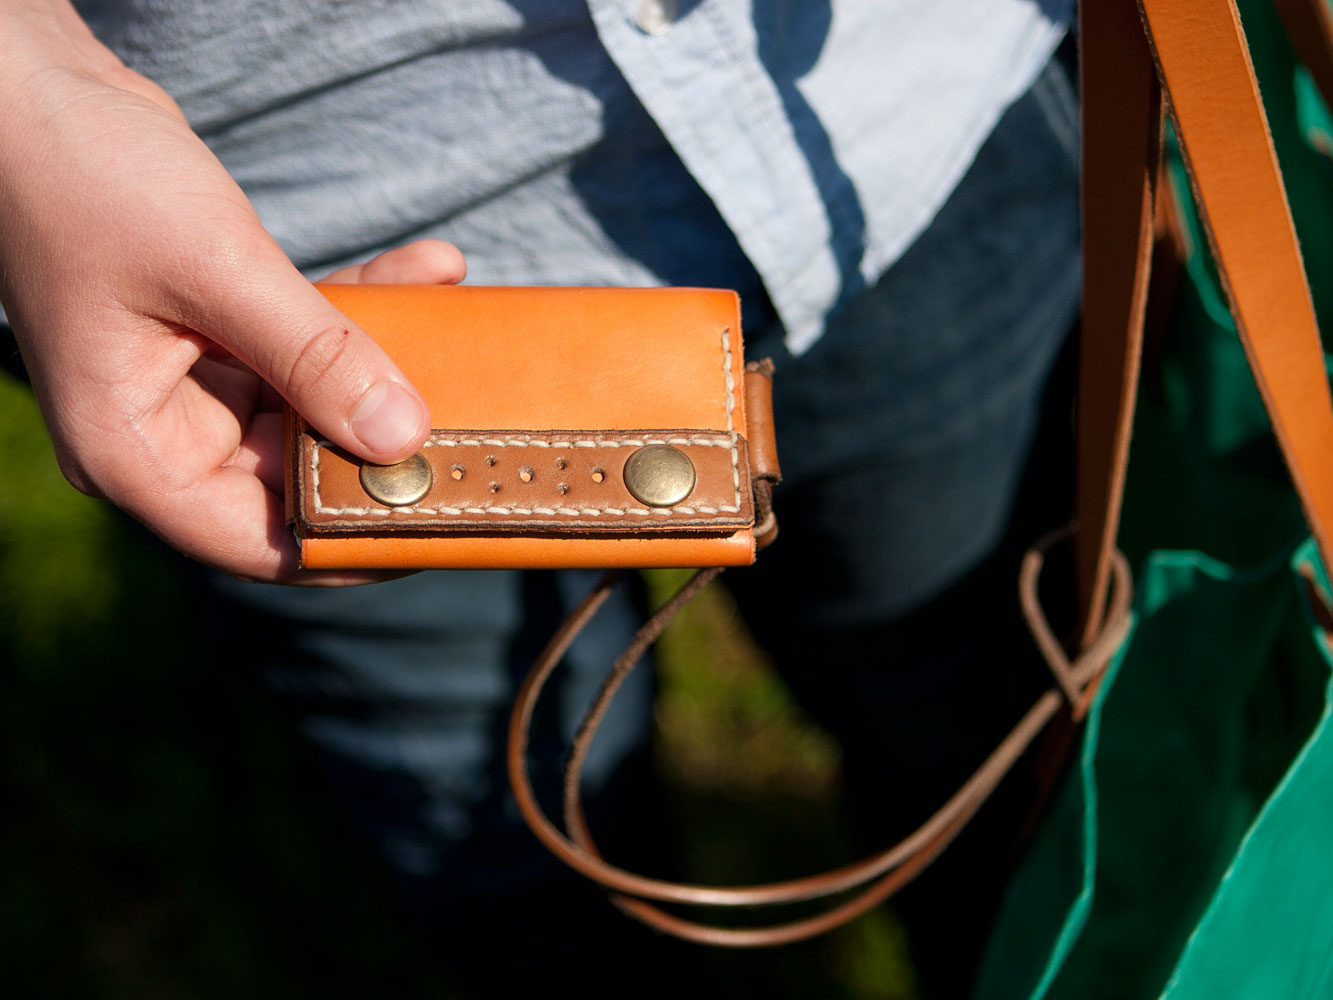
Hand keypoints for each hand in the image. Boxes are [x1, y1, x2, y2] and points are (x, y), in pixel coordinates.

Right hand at [0, 2, 462, 582]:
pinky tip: (428, 270)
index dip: (353, 543)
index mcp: (134, 450)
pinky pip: (305, 346)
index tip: (440, 521)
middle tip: (477, 423)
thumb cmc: (85, 175)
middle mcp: (164, 431)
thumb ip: (314, 355)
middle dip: (387, 442)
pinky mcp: (217, 336)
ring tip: (459, 317)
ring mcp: (191, 384)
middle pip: (298, 476)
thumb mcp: (215, 270)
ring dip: (388, 363)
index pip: (260, 542)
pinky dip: (362, 313)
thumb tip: (403, 436)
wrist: (31, 87)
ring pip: (314, 405)